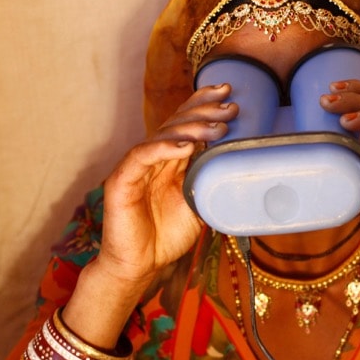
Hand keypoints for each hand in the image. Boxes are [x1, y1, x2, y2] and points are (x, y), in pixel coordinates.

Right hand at [94, 84, 235, 286]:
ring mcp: (136, 167)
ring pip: (162, 137)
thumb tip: (237, 164)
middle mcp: (153, 158)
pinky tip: (186, 145)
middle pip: (177, 124)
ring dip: (191, 128)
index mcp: (170, 161)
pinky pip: (142, 157)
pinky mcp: (121, 181)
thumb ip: (209, 182)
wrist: (140, 265)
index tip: (229, 93)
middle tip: (229, 106)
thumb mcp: (198, 206)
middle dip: (204, 110)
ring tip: (217, 127)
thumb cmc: (166, 237)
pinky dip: (164, 148)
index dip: (203, 104)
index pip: (186, 124)